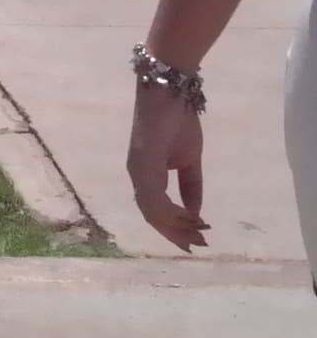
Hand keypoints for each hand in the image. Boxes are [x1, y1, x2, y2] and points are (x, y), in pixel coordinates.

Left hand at [128, 84, 208, 248]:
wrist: (171, 92)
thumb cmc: (179, 122)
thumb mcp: (189, 161)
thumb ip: (190, 186)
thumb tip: (194, 214)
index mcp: (145, 175)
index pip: (154, 210)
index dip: (172, 228)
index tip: (195, 241)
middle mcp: (137, 174)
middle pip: (151, 215)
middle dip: (175, 233)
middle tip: (199, 245)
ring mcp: (138, 168)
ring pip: (151, 210)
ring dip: (176, 226)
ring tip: (200, 234)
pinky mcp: (143, 161)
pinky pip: (154, 196)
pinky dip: (172, 212)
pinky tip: (191, 218)